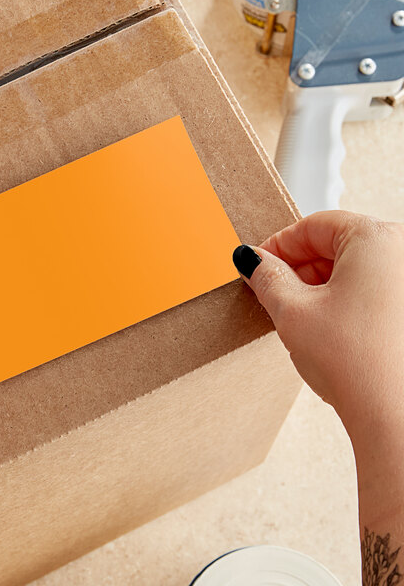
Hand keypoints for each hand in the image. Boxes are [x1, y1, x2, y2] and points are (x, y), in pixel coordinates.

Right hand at [232, 210, 403, 433]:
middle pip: (335, 245)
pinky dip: (342, 300)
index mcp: (377, 239)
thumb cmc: (358, 363)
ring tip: (297, 315)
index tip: (258, 265)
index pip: (314, 225)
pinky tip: (325, 326)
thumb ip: (266, 277)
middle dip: (298, 268)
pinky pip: (370, 288)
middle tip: (271, 292)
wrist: (395, 417)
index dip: (277, 245)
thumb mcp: (292, 312)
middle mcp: (403, 254)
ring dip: (318, 286)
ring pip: (353, 269)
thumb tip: (252, 260)